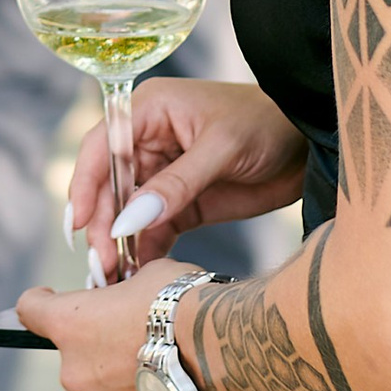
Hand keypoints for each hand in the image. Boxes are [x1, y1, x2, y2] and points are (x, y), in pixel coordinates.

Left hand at [17, 259, 204, 390]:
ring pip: (104, 380)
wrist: (221, 346)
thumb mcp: (147, 275)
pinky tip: (179, 371)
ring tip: (164, 349)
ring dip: (123, 367)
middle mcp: (76, 370)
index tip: (49, 296)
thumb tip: (132, 298)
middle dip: (96, 338)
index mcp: (69, 324)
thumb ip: (125, 291)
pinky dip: (149, 387)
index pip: (29, 310)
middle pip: (72, 350)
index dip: (40, 300)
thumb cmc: (181, 300)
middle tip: (131, 323)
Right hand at [63, 78, 306, 268]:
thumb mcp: (221, 149)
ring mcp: (163, 175)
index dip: (84, 185)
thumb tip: (128, 221)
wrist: (310, 145)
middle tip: (101, 264)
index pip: (101, 147)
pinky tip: (137, 277)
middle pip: (107, 187)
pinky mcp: (181, 204)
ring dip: (118, 245)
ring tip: (112, 279)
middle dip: (101, 225)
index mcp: (148, 111)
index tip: (79, 224)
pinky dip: (143, 253)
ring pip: (126, 213)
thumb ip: (175, 185)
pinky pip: (152, 230)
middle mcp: (147, 141)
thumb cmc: (268, 125)